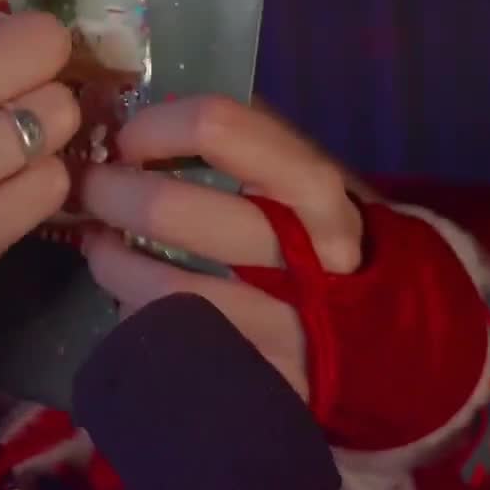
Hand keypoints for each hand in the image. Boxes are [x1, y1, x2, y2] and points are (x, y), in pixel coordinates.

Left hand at [75, 96, 362, 397]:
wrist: (397, 333)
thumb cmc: (322, 236)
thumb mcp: (302, 178)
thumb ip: (240, 143)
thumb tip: (139, 108)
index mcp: (315, 188)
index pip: (219, 127)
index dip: (155, 126)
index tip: (127, 139)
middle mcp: (306, 254)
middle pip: (174, 212)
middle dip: (113, 194)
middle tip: (92, 189)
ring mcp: (291, 326)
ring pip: (166, 289)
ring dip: (112, 262)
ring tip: (99, 246)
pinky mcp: (271, 381)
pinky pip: (179, 346)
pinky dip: (141, 318)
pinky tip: (134, 300)